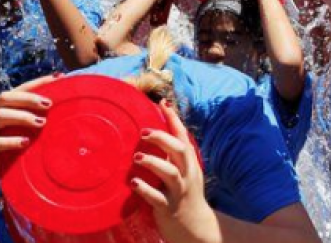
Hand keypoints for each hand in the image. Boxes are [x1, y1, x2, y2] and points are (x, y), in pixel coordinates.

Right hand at [0, 76, 52, 191]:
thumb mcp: (9, 133)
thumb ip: (24, 123)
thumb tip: (57, 116)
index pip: (17, 90)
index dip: (36, 83)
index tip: (58, 77)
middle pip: (5, 98)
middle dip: (28, 98)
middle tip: (49, 103)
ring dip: (21, 117)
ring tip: (41, 122)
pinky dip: (10, 141)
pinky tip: (25, 143)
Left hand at [133, 100, 218, 242]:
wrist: (196, 228)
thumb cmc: (185, 196)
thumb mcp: (184, 174)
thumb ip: (173, 158)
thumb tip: (155, 137)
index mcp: (190, 165)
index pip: (183, 137)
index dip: (174, 120)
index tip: (163, 103)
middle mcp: (187, 175)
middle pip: (180, 150)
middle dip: (163, 139)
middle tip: (144, 132)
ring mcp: (179, 191)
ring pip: (170, 173)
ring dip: (154, 162)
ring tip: (137, 158)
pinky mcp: (169, 208)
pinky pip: (157, 197)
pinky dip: (145, 189)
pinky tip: (134, 183)